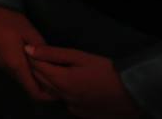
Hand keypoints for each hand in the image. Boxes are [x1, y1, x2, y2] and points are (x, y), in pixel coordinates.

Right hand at [0, 2, 54, 102]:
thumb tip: (52, 63)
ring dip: (28, 73)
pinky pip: (9, 67)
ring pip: (17, 75)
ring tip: (39, 63)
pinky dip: (19, 66)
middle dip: (39, 83)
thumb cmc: (10, 19)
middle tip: (52, 73)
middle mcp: (6, 68)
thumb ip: (42, 50)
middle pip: (25, 84)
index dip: (46, 96)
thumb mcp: (31, 32)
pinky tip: (25, 54)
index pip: (33, 92)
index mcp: (16, 65)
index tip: (57, 90)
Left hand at [26, 44, 140, 117]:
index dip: (32, 57)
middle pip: (41, 81)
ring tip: (56, 69)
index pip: (36, 68)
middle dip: (37, 68)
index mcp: (62, 82)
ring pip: (51, 92)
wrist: (133, 93)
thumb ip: (53, 53)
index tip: (32, 48)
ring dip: (48, 81)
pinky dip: (61, 91)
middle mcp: (63, 98)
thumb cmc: (107, 70)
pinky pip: (63, 101)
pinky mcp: (81, 114)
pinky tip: (70, 83)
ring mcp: (72, 108)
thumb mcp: (80, 57)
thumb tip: (29, 49)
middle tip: (41, 57)